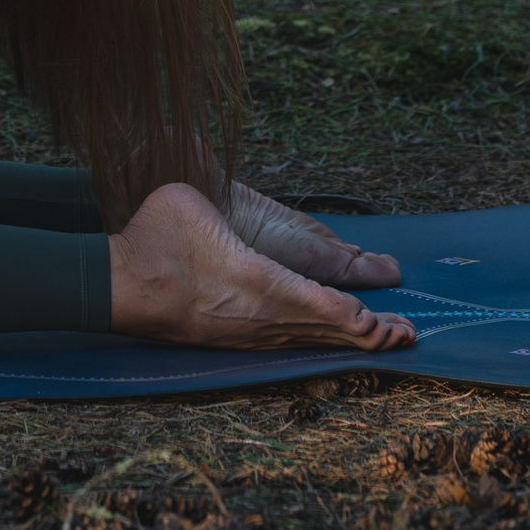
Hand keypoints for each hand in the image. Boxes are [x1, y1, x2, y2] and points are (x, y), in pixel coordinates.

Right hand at [107, 184, 412, 352]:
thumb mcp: (192, 202)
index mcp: (260, 282)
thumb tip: (221, 188)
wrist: (122, 286)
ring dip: (348, 340)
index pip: (324, 308)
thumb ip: (221, 200)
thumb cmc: (157, 238)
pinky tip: (327, 339)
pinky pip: (288, 341)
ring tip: (382, 339)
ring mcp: (247, 333)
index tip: (386, 322)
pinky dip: (318, 339)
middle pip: (327, 332)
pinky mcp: (233, 340)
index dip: (359, 318)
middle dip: (371, 335)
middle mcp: (261, 315)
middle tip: (407, 336)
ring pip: (309, 339)